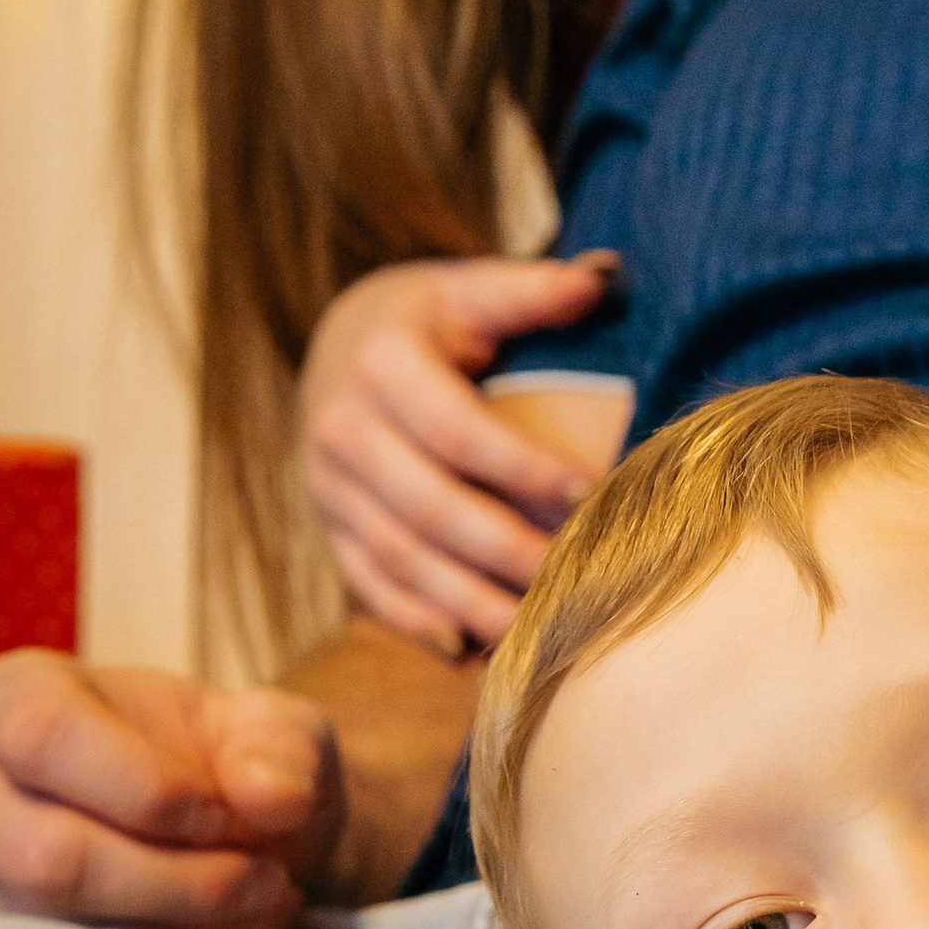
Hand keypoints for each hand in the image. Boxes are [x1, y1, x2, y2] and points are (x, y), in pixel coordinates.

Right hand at [0, 652, 343, 928]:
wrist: (217, 834)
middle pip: (46, 857)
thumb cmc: (226, 764)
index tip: (230, 816)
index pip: (45, 737)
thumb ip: (281, 750)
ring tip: (263, 905)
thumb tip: (272, 799)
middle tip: (269, 878)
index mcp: (11, 697)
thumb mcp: (273, 732)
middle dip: (179, 882)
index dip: (148, 788)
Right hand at [300, 253, 620, 652]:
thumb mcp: (469, 290)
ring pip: (398, 557)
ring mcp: (328, 487)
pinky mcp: (329, 527)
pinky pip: (368, 585)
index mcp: (381, 365)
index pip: (456, 427)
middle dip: (503, 551)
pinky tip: (468, 649)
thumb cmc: (429, 321)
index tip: (590, 492)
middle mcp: (342, 429)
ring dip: (467, 600)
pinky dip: (416, 622)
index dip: (521, 466)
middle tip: (572, 577)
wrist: (340, 345)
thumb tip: (599, 278)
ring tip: (533, 629)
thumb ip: (529, 290)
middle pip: (426, 507)